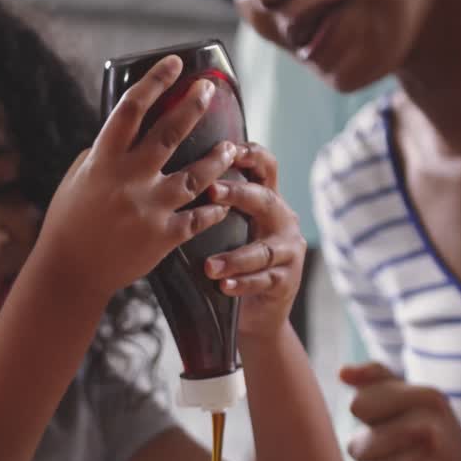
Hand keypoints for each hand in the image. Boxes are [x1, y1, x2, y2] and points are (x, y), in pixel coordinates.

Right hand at [37, 56, 236, 299]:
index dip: (155, 82)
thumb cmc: (70, 221)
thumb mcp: (79, 178)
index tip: (174, 63)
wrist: (71, 271)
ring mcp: (149, 208)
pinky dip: (215, 207)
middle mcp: (129, 180)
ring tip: (231, 148)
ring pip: (197, 176)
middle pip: (170, 133)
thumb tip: (128, 130)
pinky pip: (199, 217)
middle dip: (193, 106)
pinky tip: (224, 200)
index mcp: (104, 160)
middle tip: (208, 90)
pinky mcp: (163, 236)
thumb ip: (105, 154)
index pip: (132, 109)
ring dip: (218, 159)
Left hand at [202, 143, 305, 342]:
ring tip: (209, 267)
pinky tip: (225, 287)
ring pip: (263, 250)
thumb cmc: (231, 262)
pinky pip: (264, 280)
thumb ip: (212, 206)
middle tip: (210, 190)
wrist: (253, 313)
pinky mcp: (287, 280)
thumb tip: (172, 179)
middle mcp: (282, 220)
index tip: (227, 147)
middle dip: (237, 194)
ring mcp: (288, 250)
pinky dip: (243, 284)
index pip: (266, 167)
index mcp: (267, 201)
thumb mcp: (224, 229)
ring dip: (235, 257)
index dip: (251, 154)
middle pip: (264, 199)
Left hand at [340, 363, 460, 460]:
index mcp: (428, 399)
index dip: (371, 422)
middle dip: (370, 460)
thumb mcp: (420, 405)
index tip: (397, 430)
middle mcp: (430, 431)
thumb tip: (343, 372)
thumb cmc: (438, 447)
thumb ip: (379, 381)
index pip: (360, 405)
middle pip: (356, 445)